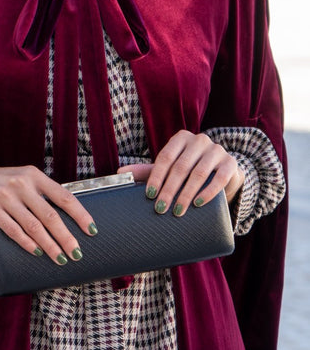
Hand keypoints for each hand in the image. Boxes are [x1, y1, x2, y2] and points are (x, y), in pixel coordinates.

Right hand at [0, 163, 97, 265]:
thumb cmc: (1, 183)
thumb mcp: (23, 180)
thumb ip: (42, 193)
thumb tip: (68, 219)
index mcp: (34, 175)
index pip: (64, 196)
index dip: (80, 215)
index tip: (92, 231)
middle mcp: (21, 183)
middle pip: (50, 215)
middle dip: (66, 237)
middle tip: (77, 254)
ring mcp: (4, 195)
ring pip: (33, 225)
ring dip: (49, 245)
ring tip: (60, 258)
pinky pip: (12, 229)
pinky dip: (27, 243)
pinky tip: (37, 252)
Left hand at [119, 131, 244, 215]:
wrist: (222, 171)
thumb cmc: (190, 169)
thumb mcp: (170, 168)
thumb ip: (147, 171)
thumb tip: (119, 172)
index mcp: (181, 138)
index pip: (165, 157)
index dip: (156, 177)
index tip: (149, 195)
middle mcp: (199, 140)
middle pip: (181, 167)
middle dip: (169, 190)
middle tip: (161, 208)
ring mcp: (217, 150)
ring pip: (199, 173)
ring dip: (186, 194)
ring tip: (177, 211)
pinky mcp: (231, 163)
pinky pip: (219, 178)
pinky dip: (207, 192)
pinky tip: (198, 204)